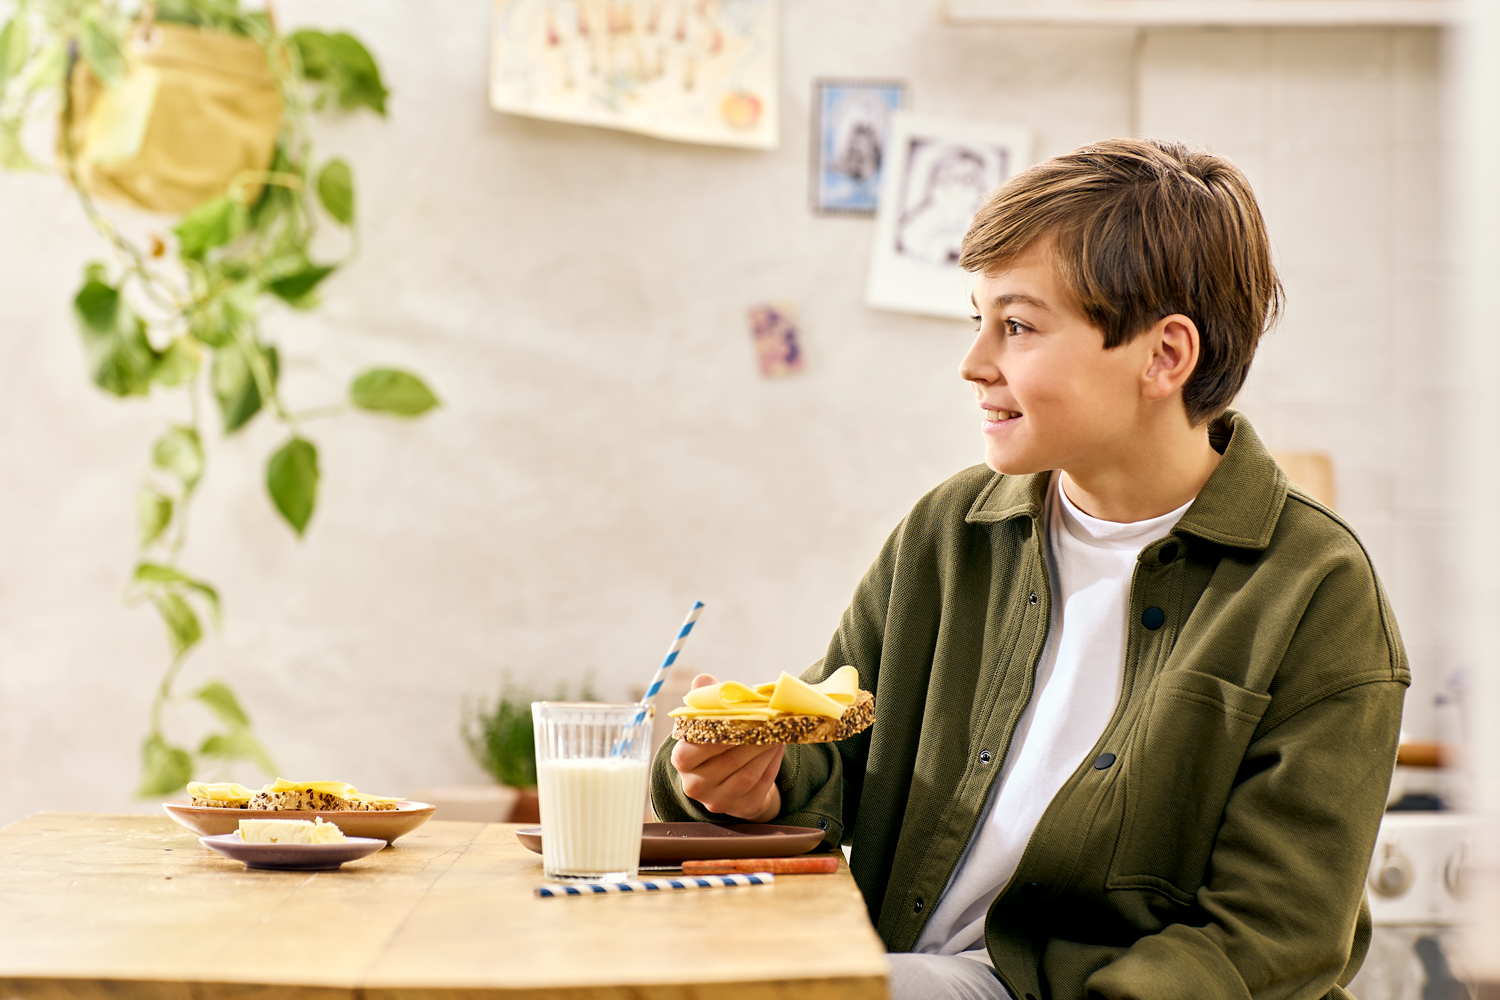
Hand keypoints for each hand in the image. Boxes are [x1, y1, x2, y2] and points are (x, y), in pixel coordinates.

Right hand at [670, 673, 784, 822]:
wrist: (729, 778)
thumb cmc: (716, 741)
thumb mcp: (707, 719)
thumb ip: (704, 699)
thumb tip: (703, 681)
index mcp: (682, 760)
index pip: (691, 752)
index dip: (716, 736)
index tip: (738, 719)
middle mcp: (695, 785)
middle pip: (726, 763)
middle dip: (751, 741)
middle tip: (770, 723)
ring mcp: (717, 801)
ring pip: (746, 776)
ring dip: (765, 752)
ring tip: (778, 734)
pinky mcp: (740, 809)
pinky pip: (760, 787)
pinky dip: (772, 766)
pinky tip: (778, 750)